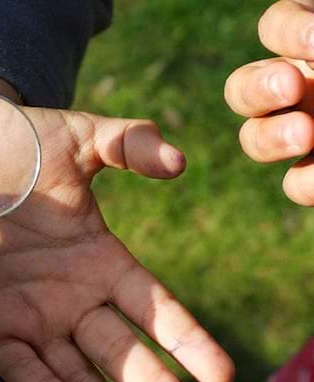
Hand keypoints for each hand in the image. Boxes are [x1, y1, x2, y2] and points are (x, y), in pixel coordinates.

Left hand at [0, 72, 234, 381]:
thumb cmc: (13, 146)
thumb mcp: (78, 138)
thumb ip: (130, 144)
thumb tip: (180, 163)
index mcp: (100, 260)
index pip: (154, 308)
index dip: (187, 340)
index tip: (219, 373)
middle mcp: (70, 297)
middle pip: (122, 353)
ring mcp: (28, 315)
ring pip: (75, 374)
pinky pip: (17, 365)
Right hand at [225, 0, 313, 203]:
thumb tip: (310, 47)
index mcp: (313, 46)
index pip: (278, 27)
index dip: (286, 31)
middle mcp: (303, 87)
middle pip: (245, 88)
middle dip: (258, 90)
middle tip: (290, 88)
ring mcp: (308, 132)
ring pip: (255, 138)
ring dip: (269, 139)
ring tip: (306, 136)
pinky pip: (297, 183)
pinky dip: (305, 184)